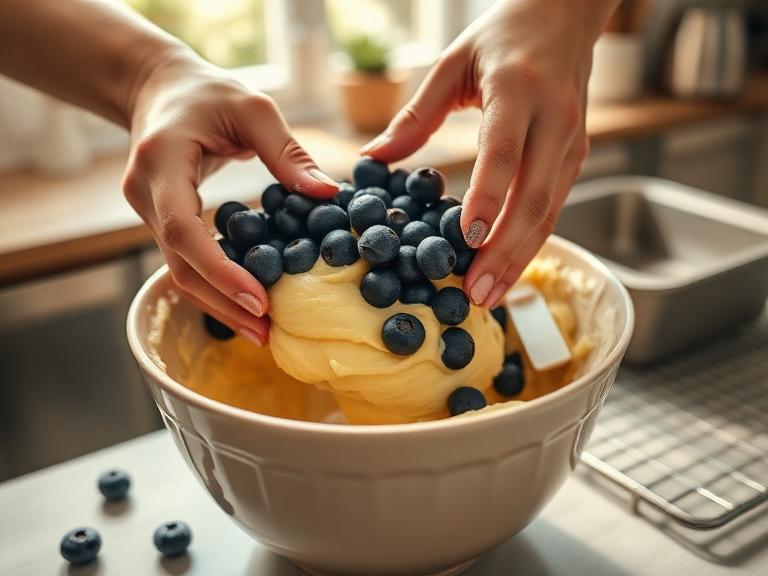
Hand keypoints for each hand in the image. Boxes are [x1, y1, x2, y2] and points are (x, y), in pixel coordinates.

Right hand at [123, 55, 337, 343]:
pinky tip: (247, 305)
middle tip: (268, 333)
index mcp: (160, 163)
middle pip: (180, 266)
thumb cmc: (207, 92)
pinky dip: (216, 286)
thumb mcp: (252, 108)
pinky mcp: (160, 222)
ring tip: (262, 332)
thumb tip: (328, 194)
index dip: (220, 271)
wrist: (159, 89)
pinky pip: (186, 262)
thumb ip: (287, 152)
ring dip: (219, 306)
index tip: (258, 301)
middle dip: (224, 304)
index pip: (184, 230)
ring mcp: (147, 213)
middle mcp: (145, 195)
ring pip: (180, 273)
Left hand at [362, 0, 615, 306]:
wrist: (565, 16)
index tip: (468, 239)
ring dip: (520, 259)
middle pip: (532, 197)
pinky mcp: (576, 157)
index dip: (488, 197)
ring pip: (548, 212)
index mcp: (517, 90)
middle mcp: (553, 120)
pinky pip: (553, 208)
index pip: (504, 152)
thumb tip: (373, 160)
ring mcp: (571, 142)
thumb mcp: (451, 62)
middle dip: (504, 251)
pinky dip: (530, 243)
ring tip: (491, 295)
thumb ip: (414, 115)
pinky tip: (508, 270)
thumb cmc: (502, 37)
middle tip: (476, 291)